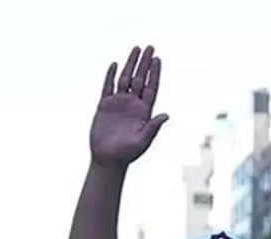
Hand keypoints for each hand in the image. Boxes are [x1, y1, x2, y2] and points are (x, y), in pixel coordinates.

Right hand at [91, 46, 167, 166]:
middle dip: (145, 63)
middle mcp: (133, 104)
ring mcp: (119, 103)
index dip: (154, 73)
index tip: (157, 59)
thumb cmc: (128, 153)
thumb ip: (154, 126)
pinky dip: (110, 75)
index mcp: (145, 111)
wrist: (108, 158)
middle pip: (140, 79)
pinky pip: (108, 87)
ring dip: (130, 64)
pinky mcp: (104, 106)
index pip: (152, 87)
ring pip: (125, 79)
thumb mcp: (144, 140)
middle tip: (150, 47)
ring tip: (135, 49)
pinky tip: (115, 64)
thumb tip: (166, 114)